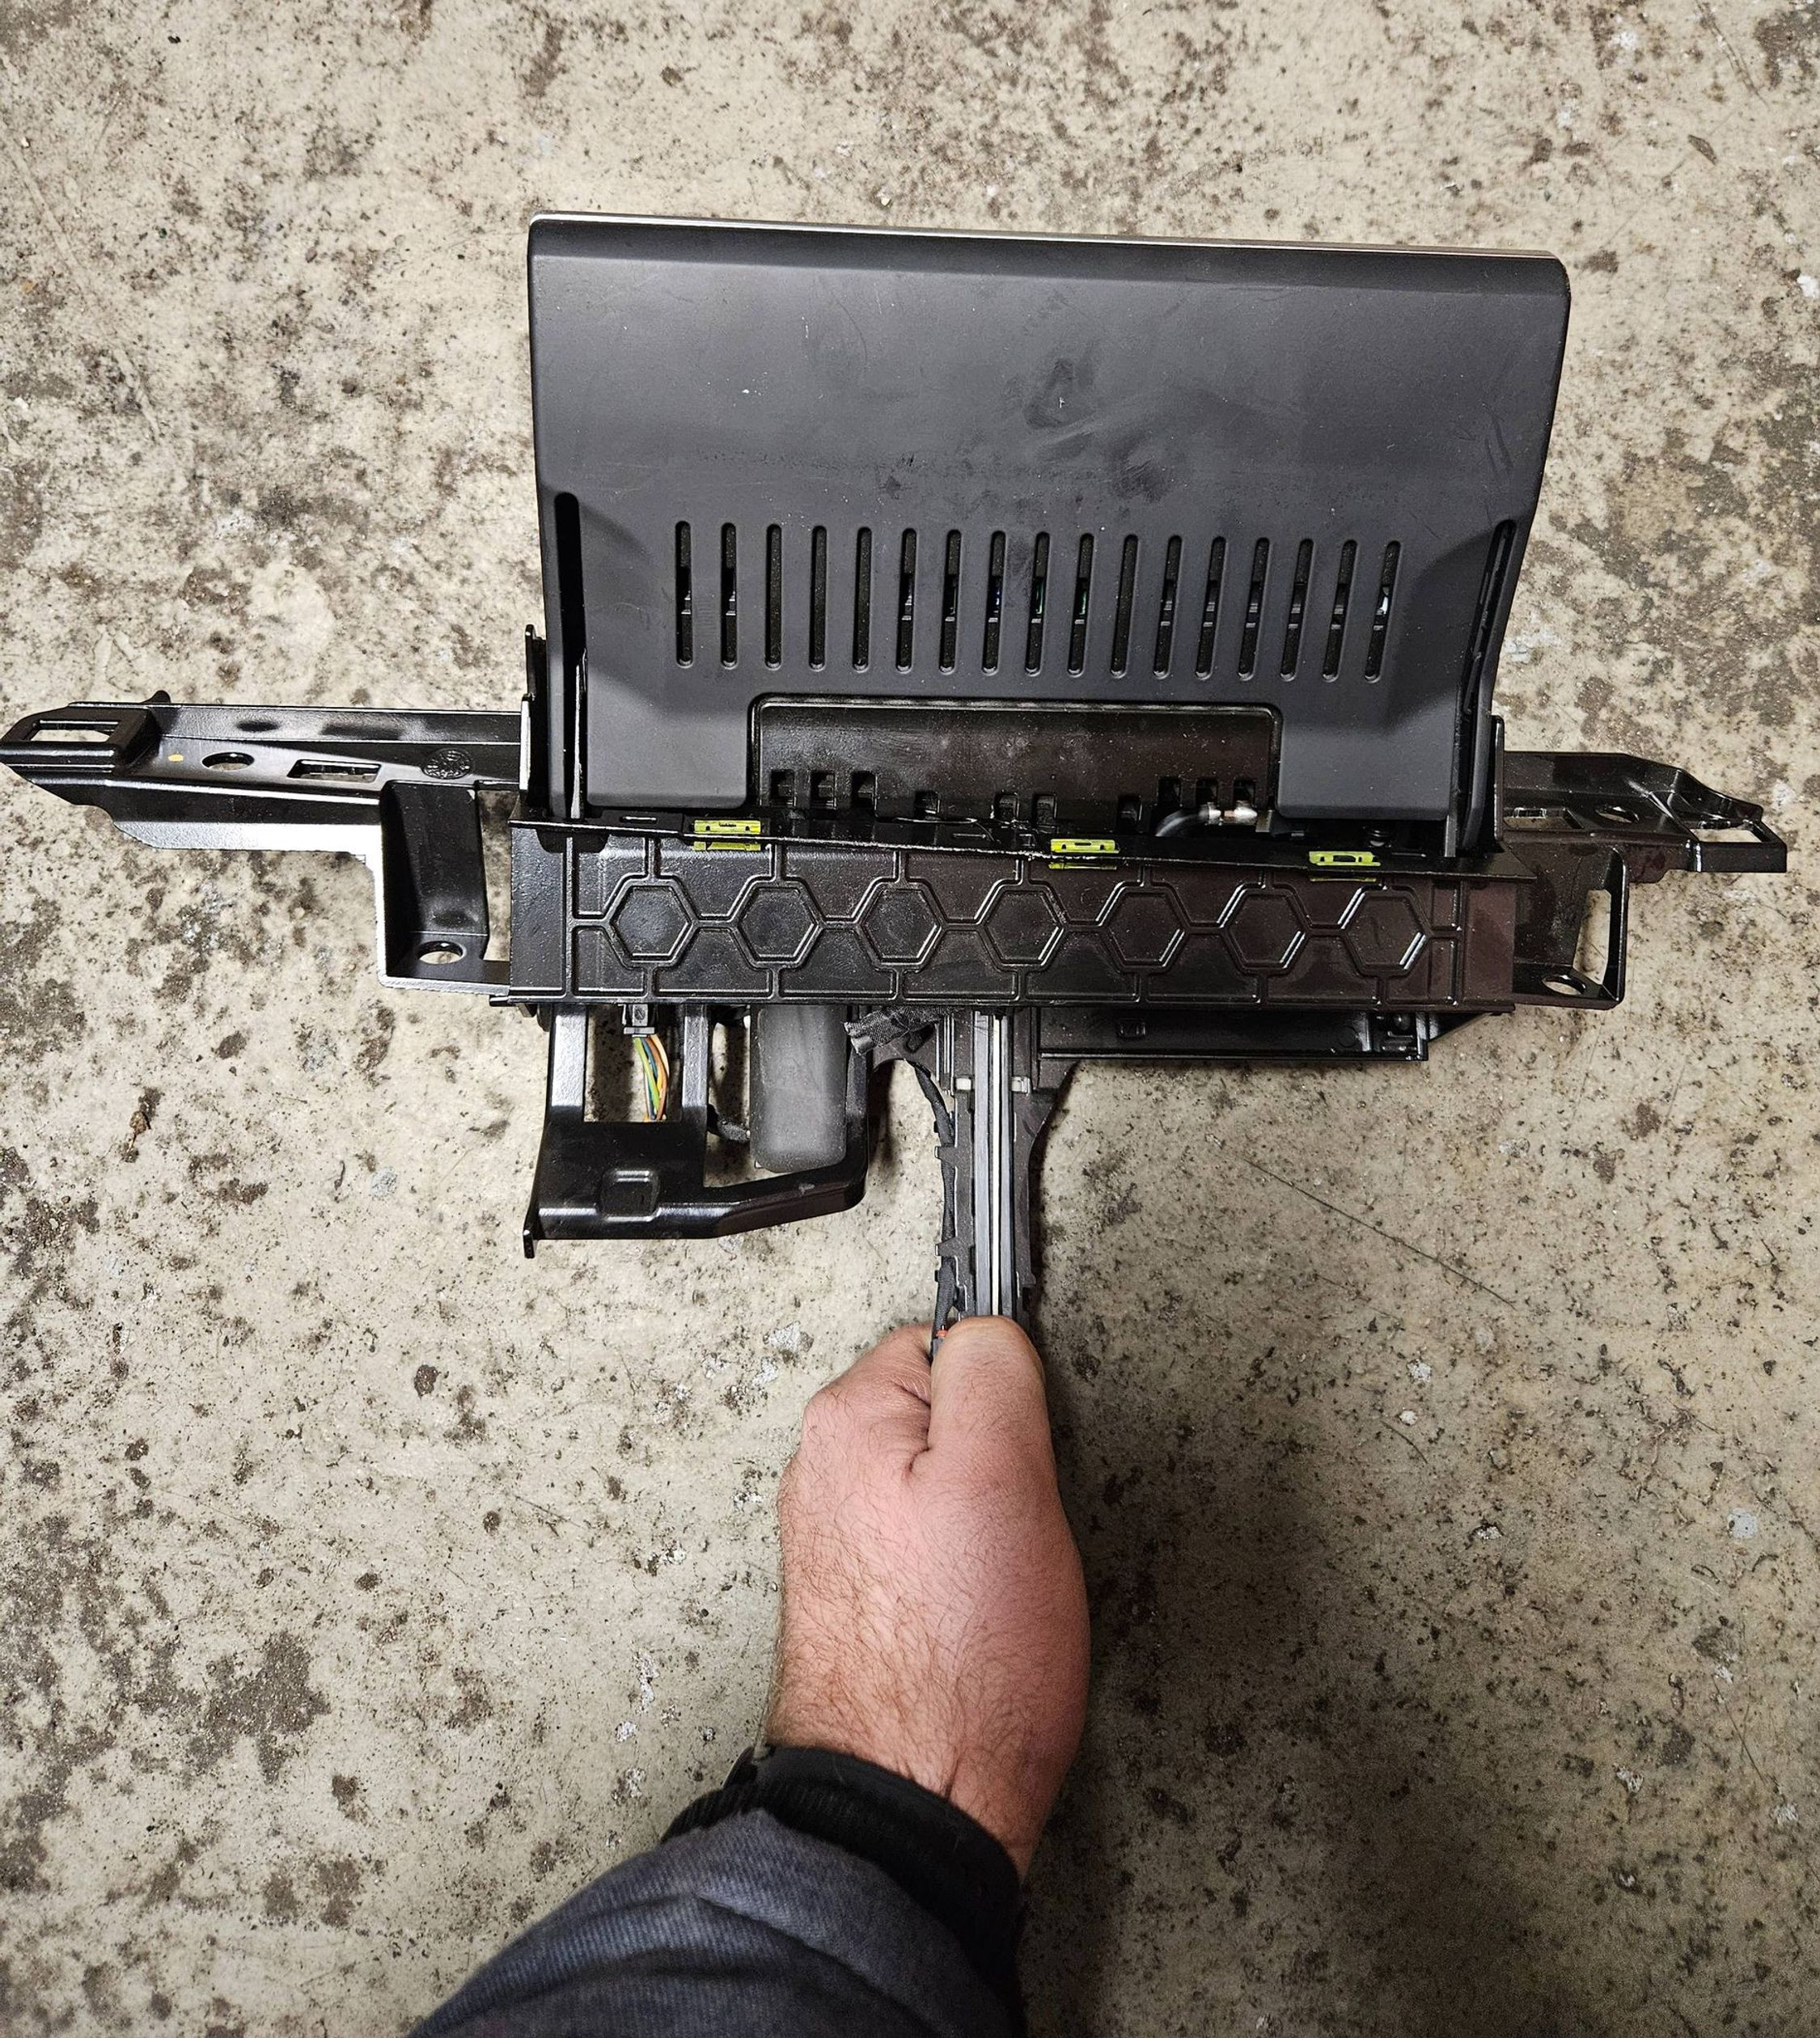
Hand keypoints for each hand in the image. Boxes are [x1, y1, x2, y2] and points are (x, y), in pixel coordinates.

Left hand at [766, 1317, 1089, 1874]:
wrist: (912, 1799)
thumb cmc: (961, 1655)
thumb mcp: (1005, 1477)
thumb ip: (993, 1372)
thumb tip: (990, 1323)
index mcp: (848, 1420)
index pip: (949, 1345)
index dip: (1007, 1399)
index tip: (1025, 1455)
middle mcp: (823, 1471)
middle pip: (944, 1419)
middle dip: (996, 1464)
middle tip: (1016, 1532)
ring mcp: (835, 1539)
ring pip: (940, 1487)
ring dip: (980, 1523)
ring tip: (999, 1585)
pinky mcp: (857, 1599)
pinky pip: (927, 1548)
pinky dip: (959, 1572)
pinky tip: (978, 1617)